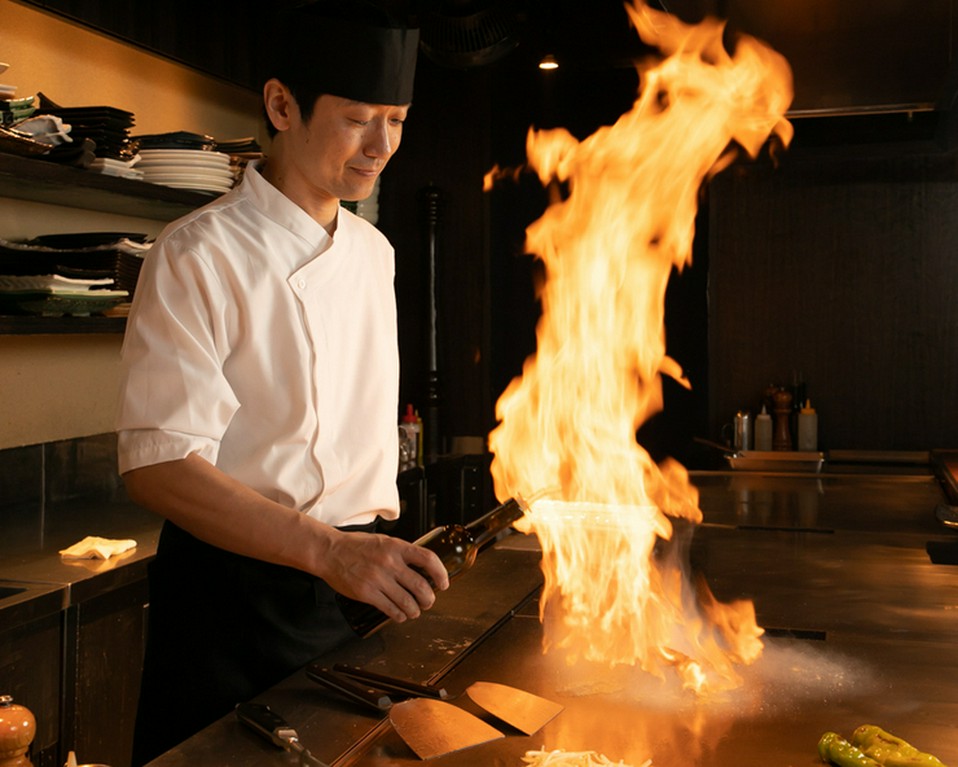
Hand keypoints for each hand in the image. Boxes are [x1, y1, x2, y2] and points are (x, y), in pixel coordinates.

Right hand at [318, 529, 449, 623]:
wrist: (329, 552)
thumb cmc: (356, 546)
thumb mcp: (384, 542)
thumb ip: (401, 552)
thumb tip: (421, 567)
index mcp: (396, 547)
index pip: (428, 559)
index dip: (441, 573)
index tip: (444, 583)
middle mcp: (390, 563)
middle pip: (421, 586)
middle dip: (429, 599)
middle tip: (428, 602)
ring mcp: (378, 579)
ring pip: (407, 602)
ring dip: (415, 611)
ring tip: (414, 611)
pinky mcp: (367, 593)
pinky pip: (390, 609)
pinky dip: (399, 616)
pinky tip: (400, 616)